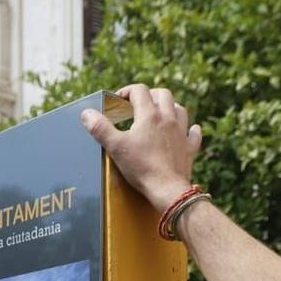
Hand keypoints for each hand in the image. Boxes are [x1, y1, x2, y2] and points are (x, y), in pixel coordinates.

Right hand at [82, 84, 202, 212]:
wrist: (167, 189)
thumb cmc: (141, 167)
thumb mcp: (115, 147)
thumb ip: (100, 128)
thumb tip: (87, 113)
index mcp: (149, 115)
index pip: (139, 91)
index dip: (127, 91)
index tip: (119, 100)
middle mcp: (168, 119)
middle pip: (163, 94)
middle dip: (150, 94)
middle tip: (139, 103)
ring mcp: (182, 133)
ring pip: (180, 109)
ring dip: (170, 107)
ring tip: (160, 113)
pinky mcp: (189, 149)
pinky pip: (194, 134)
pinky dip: (190, 129)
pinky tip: (186, 130)